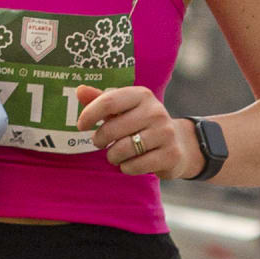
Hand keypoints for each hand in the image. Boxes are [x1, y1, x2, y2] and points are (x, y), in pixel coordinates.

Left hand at [82, 83, 196, 179]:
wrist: (180, 143)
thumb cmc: (142, 123)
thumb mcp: (124, 109)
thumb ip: (102, 100)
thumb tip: (79, 90)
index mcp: (142, 95)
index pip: (108, 102)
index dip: (89, 115)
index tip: (81, 125)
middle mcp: (156, 111)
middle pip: (111, 129)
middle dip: (99, 140)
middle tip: (100, 143)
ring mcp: (165, 133)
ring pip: (122, 150)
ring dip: (112, 156)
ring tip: (116, 154)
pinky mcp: (171, 155)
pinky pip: (135, 166)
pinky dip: (126, 168)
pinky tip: (131, 163)